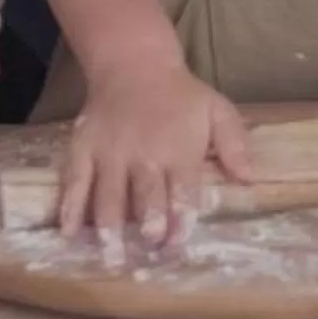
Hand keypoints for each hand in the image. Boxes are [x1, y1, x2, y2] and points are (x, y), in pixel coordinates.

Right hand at [59, 63, 252, 246]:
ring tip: (111, 255)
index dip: (180, 219)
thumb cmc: (180, 95)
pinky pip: (75, 180)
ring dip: (110, 227)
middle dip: (148, 224)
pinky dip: (70, 207)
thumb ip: (234, 145)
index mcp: (179, 149)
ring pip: (109, 194)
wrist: (133, 63)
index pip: (182, 190)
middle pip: (146, 194)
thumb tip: (249, 180)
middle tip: (148, 247)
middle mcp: (143, 153)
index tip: (177, 244)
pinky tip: (68, 232)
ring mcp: (110, 152)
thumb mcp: (217, 110)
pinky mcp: (83, 148)